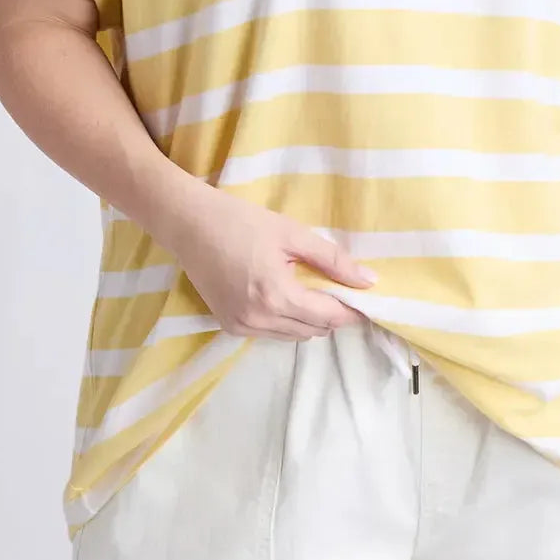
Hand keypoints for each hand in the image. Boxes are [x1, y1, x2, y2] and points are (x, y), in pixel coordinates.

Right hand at [158, 184, 377, 340]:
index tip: (366, 297)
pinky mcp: (229, 327)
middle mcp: (260, 320)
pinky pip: (271, 334)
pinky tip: (284, 297)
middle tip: (339, 289)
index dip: (352, 310)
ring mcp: (242, 328)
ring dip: (310, 320)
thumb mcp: (292, 234)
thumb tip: (369, 281)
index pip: (329, 317)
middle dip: (332, 314)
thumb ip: (333, 259)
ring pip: (294, 337)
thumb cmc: (242, 222)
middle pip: (314, 330)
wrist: (189, 224)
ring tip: (312, 291)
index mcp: (277, 296)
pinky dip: (286, 322)